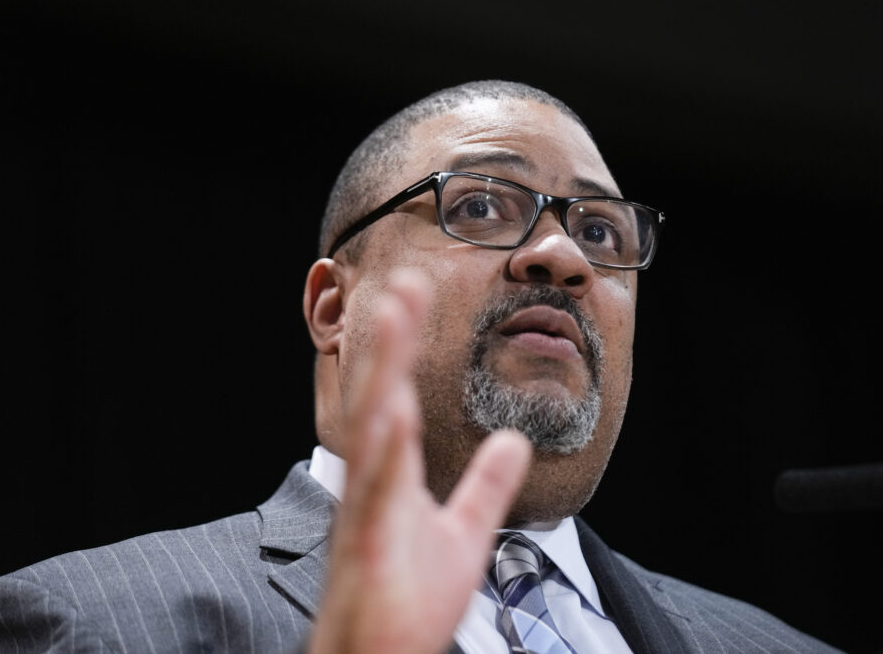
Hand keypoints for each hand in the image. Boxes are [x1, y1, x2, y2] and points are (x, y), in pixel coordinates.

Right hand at [309, 269, 531, 653]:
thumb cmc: (410, 601)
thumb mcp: (464, 535)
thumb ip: (487, 486)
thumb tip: (516, 441)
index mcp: (393, 477)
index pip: (399, 396)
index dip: (405, 345)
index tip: (416, 292)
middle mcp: (373, 484)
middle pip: (380, 398)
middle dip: (390, 340)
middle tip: (402, 281)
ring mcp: (366, 513)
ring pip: (372, 432)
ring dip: (380, 374)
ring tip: (388, 320)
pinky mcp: (368, 548)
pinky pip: (376, 494)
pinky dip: (382, 452)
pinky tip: (391, 413)